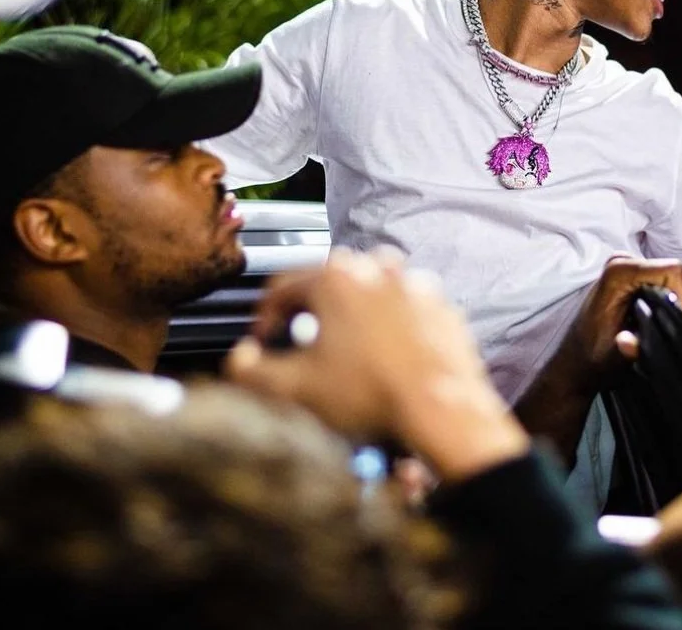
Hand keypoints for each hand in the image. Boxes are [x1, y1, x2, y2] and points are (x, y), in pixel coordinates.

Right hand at [226, 248, 527, 480]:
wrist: (440, 411)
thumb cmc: (371, 395)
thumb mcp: (293, 389)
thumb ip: (251, 371)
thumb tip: (240, 359)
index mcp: (335, 278)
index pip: (281, 287)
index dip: (262, 319)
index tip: (262, 343)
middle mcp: (378, 269)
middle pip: (328, 285)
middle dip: (310, 314)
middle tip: (302, 349)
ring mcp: (415, 286)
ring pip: (369, 294)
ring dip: (352, 318)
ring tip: (345, 356)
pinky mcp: (442, 309)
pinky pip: (405, 311)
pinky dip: (390, 329)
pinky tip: (385, 362)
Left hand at [565, 256, 681, 385]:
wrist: (576, 358)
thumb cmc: (593, 355)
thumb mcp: (613, 355)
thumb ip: (626, 348)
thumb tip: (630, 343)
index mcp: (618, 272)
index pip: (672, 271)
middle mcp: (622, 261)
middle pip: (674, 272)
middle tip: (679, 330)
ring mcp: (626, 265)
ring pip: (672, 276)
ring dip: (677, 302)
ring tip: (670, 327)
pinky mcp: (630, 274)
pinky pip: (663, 280)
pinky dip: (669, 299)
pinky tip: (662, 319)